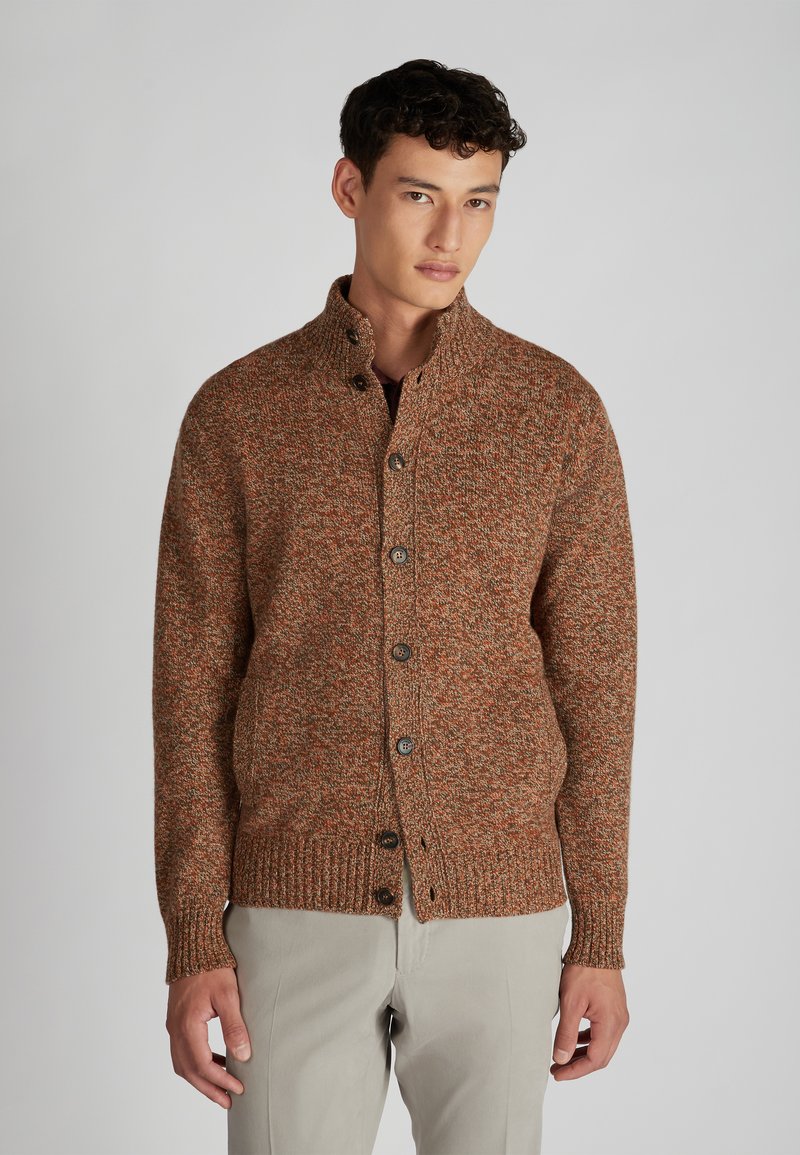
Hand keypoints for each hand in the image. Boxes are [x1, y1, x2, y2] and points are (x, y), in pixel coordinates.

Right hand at [165, 966, 251, 1107]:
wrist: (192, 946)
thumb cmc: (211, 967)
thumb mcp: (228, 995)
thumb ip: (234, 1026)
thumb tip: (243, 1056)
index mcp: (187, 1025)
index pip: (202, 1065)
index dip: (221, 1080)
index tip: (239, 1089)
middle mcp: (175, 1029)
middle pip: (189, 1071)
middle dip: (209, 1089)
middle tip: (228, 1101)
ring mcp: (173, 1025)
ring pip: (182, 1064)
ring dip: (201, 1079)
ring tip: (222, 1088)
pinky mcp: (176, 1020)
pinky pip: (182, 1051)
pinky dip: (197, 1063)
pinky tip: (215, 1061)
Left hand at [550, 962, 629, 1079]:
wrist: (596, 945)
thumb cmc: (584, 970)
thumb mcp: (570, 1003)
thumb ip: (566, 1033)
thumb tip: (561, 1059)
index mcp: (611, 1024)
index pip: (594, 1060)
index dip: (575, 1071)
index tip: (556, 1074)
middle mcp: (620, 1023)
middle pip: (601, 1057)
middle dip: (578, 1066)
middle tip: (556, 1070)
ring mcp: (619, 1016)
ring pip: (603, 1046)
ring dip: (583, 1054)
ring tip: (562, 1058)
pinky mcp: (615, 1008)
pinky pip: (603, 1033)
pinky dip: (589, 1040)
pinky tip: (575, 1040)